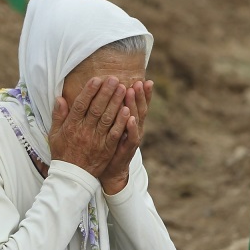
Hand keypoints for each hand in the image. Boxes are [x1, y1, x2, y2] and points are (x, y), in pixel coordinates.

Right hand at [49, 76, 130, 178]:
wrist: (71, 177)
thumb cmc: (62, 153)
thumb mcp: (54, 134)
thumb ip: (58, 115)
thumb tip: (59, 97)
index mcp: (71, 126)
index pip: (80, 105)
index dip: (89, 91)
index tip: (96, 79)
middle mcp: (84, 131)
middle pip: (96, 108)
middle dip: (106, 92)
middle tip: (115, 79)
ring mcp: (96, 140)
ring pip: (107, 118)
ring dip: (116, 103)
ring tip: (124, 89)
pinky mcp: (106, 149)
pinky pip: (115, 134)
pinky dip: (121, 122)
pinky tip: (127, 111)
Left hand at [101, 79, 153, 194]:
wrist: (110, 171)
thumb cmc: (107, 145)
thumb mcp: (110, 126)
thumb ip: (110, 110)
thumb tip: (106, 92)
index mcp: (130, 120)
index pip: (137, 103)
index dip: (141, 92)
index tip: (142, 78)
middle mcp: (135, 128)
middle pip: (140, 108)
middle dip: (140, 95)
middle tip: (139, 81)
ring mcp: (132, 138)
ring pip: (137, 119)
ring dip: (135, 105)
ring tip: (133, 92)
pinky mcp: (127, 149)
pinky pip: (131, 137)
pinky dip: (131, 128)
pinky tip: (131, 118)